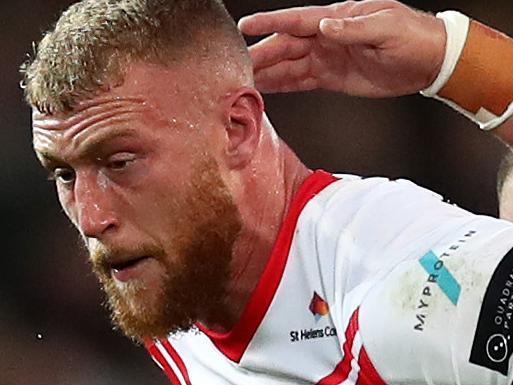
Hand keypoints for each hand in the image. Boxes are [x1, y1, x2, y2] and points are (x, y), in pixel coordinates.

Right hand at [238, 0, 445, 96]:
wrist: (428, 61)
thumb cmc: (411, 36)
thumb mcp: (386, 27)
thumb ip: (353, 29)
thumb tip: (324, 27)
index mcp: (337, 19)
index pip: (296, 21)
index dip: (270, 24)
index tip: (245, 26)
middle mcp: (326, 38)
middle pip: (286, 46)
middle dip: (262, 55)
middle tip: (239, 66)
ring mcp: (327, 58)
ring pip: (290, 65)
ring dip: (268, 73)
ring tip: (246, 81)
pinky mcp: (331, 78)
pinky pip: (302, 81)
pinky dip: (284, 85)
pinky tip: (268, 89)